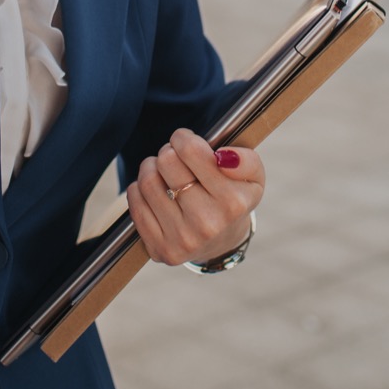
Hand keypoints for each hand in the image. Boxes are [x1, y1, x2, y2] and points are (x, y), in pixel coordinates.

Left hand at [126, 128, 263, 265]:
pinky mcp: (160, 249)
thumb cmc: (233, 198)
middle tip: (174, 158)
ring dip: (151, 168)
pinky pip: (135, 203)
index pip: (191, 150)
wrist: (221, 242)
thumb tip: (222, 157)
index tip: (185, 142)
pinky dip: (139, 190)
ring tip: (162, 172)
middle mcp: (207, 223)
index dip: (183, 139)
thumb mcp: (253, 177)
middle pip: (166, 162)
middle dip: (168, 152)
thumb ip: (246, 160)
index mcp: (232, 201)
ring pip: (147, 181)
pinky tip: (154, 191)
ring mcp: (182, 239)